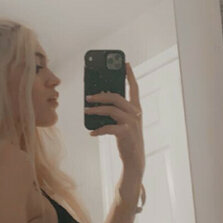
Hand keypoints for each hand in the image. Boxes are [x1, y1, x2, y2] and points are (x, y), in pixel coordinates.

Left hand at [85, 62, 144, 182]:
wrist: (134, 159)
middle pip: (116, 96)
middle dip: (100, 95)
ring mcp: (132, 122)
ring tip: (86, 111)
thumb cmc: (127, 139)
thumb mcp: (123, 122)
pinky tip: (92, 132)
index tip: (125, 63)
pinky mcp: (126, 132)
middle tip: (88, 97)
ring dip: (96, 110)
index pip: (134, 87)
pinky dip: (98, 130)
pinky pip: (108, 127)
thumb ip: (115, 111)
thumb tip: (98, 100)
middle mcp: (136, 113)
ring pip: (110, 109)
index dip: (129, 74)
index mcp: (136, 108)